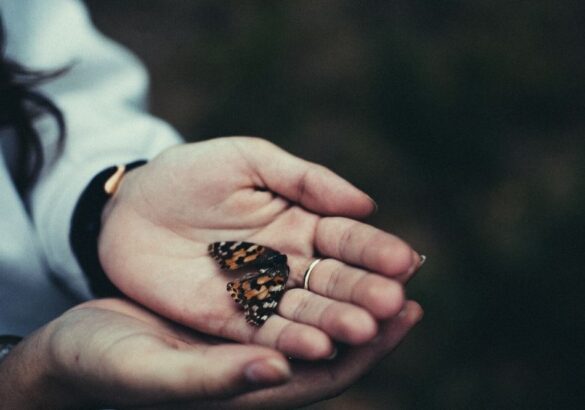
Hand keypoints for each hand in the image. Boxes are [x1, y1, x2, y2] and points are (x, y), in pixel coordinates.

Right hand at [0, 298, 420, 408]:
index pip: (327, 374)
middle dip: (369, 310)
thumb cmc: (107, 369)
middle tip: (407, 280)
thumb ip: (217, 379)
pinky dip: (310, 267)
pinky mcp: (231, 303)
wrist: (76, 348)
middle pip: (330, 336)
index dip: (366, 348)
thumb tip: (282, 367)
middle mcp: (259, 360)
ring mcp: (246, 328)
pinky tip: (330, 241)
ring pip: (311, 305)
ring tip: (386, 258)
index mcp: (251, 386)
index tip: (401, 313)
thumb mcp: (155, 375)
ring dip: (349, 284)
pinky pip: (281, 285)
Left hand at [99, 137, 422, 358]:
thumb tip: (367, 204)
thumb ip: (305, 179)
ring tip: (363, 330)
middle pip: (334, 280)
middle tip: (392, 303)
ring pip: (306, 312)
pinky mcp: (228, 319)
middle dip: (363, 291)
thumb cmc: (191, 173)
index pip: (347, 239)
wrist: (130, 206)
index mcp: (301, 222)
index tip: (405, 260)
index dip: (374, 249)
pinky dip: (290, 341)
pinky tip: (317, 348)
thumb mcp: (248, 159)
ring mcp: (260, 293)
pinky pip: (264, 332)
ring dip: (335, 321)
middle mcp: (289, 262)